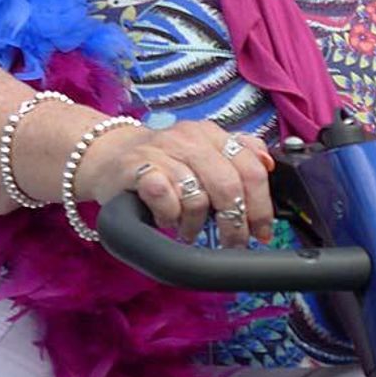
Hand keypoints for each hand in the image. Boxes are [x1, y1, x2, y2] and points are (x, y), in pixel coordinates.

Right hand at [79, 120, 274, 248]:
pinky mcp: (135, 168)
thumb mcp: (203, 151)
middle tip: (232, 242)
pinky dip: (169, 216)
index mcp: (211, 134)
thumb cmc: (163, 160)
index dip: (261, 205)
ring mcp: (161, 152)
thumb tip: (268, 164)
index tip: (262, 232)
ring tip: (188, 229)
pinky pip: (165, 198)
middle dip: (235, 223)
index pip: (251, 167)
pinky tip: (165, 219)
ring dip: (196, 224)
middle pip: (228, 185)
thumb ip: (238, 153)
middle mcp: (188, 138)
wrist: (108, 155)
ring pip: (197, 197)